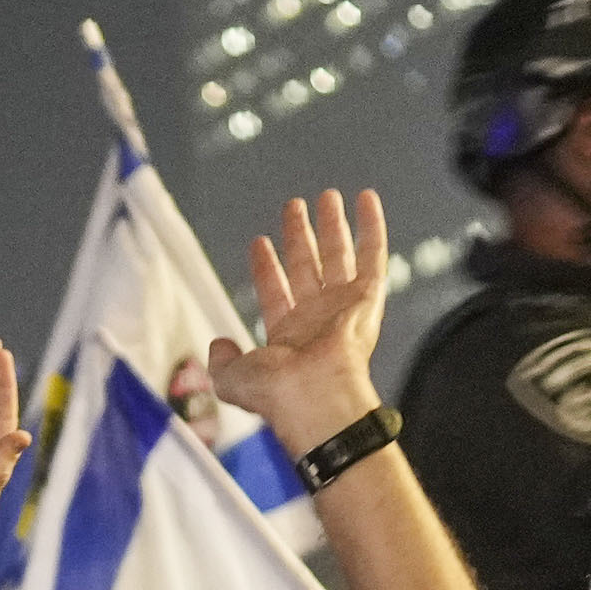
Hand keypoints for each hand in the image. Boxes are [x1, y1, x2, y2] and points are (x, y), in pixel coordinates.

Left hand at [199, 188, 390, 449]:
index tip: (259, 241)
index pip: (275, 291)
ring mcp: (343, 306)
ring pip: (338, 254)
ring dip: (332, 224)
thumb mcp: (231, 379)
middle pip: (307, 265)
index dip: (266, 267)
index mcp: (287, 336)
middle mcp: (317, 318)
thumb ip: (220, 361)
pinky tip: (367, 198)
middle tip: (295, 206)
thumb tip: (217, 344)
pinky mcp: (368, 297)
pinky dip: (371, 225)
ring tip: (327, 196)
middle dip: (299, 236)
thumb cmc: (276, 392)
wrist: (316, 393)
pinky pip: (372, 253)